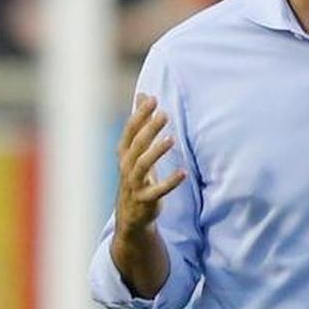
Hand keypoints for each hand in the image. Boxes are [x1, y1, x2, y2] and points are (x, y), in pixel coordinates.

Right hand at [115, 94, 186, 237]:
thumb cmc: (137, 175)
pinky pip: (158, 190)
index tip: (153, 99)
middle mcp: (126, 166)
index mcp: (124, 152)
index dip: (140, 114)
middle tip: (165, 114)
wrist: (131, 214)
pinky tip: (183, 173)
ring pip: (143, 165)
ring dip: (156, 151)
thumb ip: (141, 123)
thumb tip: (143, 95)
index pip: (130, 130)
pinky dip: (170, 182)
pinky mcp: (146, 199)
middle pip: (137, 144)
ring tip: (171, 139)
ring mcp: (135, 183)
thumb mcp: (137, 149)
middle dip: (149, 128)